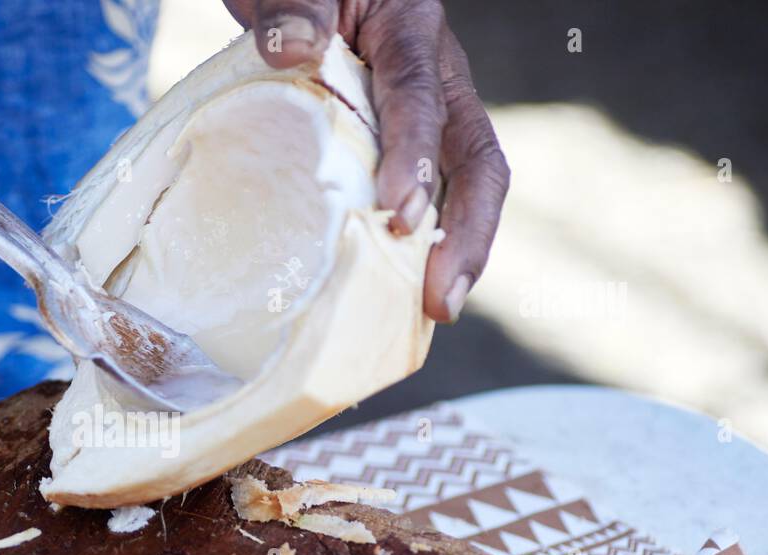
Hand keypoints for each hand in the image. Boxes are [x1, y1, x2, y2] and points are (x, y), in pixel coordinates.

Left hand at [223, 0, 508, 322]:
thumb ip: (292, 5)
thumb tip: (295, 50)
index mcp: (410, 28)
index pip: (420, 94)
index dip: (415, 156)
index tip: (399, 213)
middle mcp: (439, 74)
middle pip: (476, 155)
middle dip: (467, 230)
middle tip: (440, 298)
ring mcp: (433, 113)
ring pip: (467, 183)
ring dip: (459, 248)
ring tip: (435, 310)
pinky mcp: (412, 144)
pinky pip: (436, 195)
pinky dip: (427, 244)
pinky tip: (406, 293)